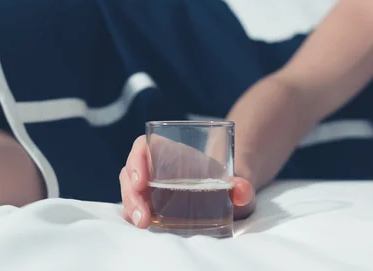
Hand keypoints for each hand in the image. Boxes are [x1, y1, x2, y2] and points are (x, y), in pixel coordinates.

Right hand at [120, 136, 255, 227]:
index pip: (143, 147)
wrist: (229, 196)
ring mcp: (149, 185)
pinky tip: (142, 224)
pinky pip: (134, 205)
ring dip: (131, 206)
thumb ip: (242, 185)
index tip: (142, 181)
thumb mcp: (239, 182)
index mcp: (169, 151)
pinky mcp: (149, 203)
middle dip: (131, 193)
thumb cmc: (229, 182)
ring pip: (129, 190)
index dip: (137, 160)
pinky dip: (134, 214)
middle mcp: (154, 166)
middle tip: (142, 215)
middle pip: (131, 171)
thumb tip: (241, 190)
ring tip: (142, 222)